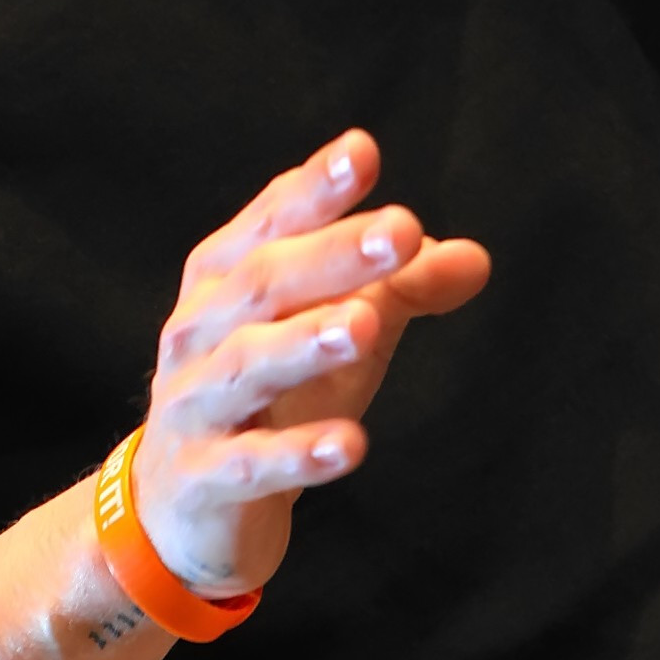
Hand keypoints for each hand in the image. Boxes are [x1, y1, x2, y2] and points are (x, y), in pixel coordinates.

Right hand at [133, 130, 489, 595]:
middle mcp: (201, 328)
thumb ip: (401, 289)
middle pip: (264, 281)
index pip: (273, 221)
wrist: (184, 506)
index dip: (316, 189)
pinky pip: (249, 464)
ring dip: (305, 341)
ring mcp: (195, 402)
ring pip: (249, 364)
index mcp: (227, 277)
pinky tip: (349, 446)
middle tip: (401, 231)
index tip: (363, 152)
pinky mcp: (201, 477)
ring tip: (363, 326)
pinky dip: (296, 455)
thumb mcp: (337, 331)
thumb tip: (475, 258)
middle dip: (332, 255)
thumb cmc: (272, 395)